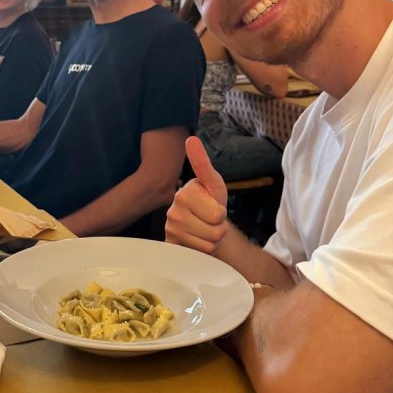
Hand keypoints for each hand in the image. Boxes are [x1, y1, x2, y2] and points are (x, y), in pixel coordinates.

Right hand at [165, 136, 228, 253]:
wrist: (201, 225)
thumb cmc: (209, 201)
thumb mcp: (212, 182)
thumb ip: (202, 162)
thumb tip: (191, 138)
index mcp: (183, 194)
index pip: (218, 214)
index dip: (221, 214)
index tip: (212, 206)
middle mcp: (173, 212)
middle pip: (215, 231)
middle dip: (218, 228)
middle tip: (209, 221)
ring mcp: (171, 231)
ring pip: (209, 244)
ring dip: (212, 240)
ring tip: (204, 230)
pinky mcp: (172, 246)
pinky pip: (201, 253)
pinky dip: (204, 250)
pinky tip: (196, 241)